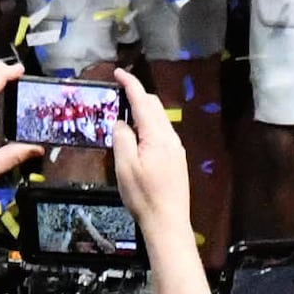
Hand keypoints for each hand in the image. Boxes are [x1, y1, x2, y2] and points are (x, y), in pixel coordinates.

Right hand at [106, 67, 193, 234]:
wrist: (168, 221)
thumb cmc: (143, 195)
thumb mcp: (125, 166)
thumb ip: (122, 138)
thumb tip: (121, 122)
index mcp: (156, 134)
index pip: (142, 100)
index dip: (130, 84)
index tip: (118, 72)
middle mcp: (170, 136)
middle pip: (153, 106)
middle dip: (136, 96)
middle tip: (116, 97)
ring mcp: (175, 147)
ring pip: (158, 120)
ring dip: (142, 113)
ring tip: (123, 120)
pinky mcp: (176, 158)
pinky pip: (161, 133)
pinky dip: (148, 127)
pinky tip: (138, 140)